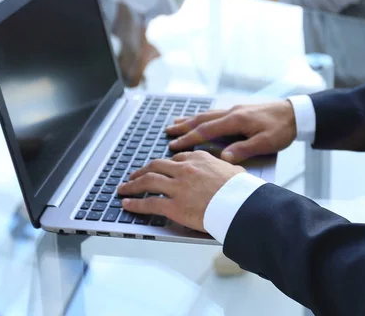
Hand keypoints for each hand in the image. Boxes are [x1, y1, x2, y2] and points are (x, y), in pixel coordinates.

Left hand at [117, 151, 243, 231]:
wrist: (240, 204)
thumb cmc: (241, 190)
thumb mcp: (234, 169)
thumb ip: (224, 166)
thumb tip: (229, 167)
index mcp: (199, 158)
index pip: (176, 158)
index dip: (165, 164)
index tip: (159, 168)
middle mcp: (185, 169)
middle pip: (156, 166)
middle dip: (142, 170)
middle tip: (134, 175)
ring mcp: (177, 187)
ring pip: (148, 181)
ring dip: (132, 184)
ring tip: (124, 187)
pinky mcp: (173, 206)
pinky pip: (149, 202)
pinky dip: (135, 203)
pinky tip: (127, 203)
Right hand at [166, 100, 296, 162]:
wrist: (295, 113)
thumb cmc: (282, 129)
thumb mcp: (265, 143)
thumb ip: (244, 150)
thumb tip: (223, 158)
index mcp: (236, 120)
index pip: (207, 130)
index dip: (189, 138)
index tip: (174, 145)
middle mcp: (232, 112)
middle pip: (202, 119)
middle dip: (183, 126)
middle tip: (167, 132)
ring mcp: (235, 110)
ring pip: (207, 114)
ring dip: (190, 119)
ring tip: (175, 123)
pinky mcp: (239, 110)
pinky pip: (215, 113)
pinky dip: (202, 117)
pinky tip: (199, 119)